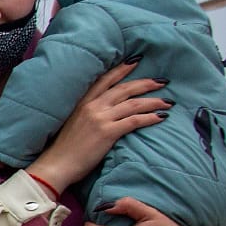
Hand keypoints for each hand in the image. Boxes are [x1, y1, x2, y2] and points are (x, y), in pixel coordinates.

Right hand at [24, 63, 167, 193]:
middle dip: (146, 83)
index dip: (122, 69)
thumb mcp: (74, 122)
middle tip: (162, 81)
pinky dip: (150, 117)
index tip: (136, 61)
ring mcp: (100, 118)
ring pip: (133, 103)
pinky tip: (161, 117)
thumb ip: (89, 112)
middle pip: (125, 89)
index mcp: (83, 102)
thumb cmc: (64, 148)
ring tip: (168, 101)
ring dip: (154, 101)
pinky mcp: (107, 132)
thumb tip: (107, 111)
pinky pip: (134, 120)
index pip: (105, 80)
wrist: (57, 164)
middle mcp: (92, 106)